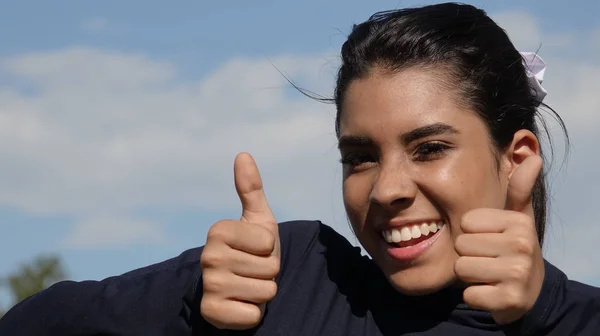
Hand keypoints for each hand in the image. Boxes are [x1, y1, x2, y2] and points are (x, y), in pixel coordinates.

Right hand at [200, 152, 280, 329]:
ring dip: (262, 293)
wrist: (237, 287)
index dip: (269, 250)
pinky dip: (252, 313)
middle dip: (268, 273)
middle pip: (269, 269)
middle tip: (253, 271)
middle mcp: (208, 256)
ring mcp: (209, 285)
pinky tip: (240, 304)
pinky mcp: (212, 312)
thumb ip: (251, 189)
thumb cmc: (253, 250)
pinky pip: (252, 314)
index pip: (268, 244)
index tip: (255, 251)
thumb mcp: (258, 220)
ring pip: (264, 291)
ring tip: (248, 287)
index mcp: (218, 231)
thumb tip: (243, 154)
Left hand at [454, 155, 544, 324]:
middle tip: (488, 260)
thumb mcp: (518, 218)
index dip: (470, 234)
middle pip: (461, 245)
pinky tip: (491, 292)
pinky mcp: (509, 300)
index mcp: (518, 222)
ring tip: (489, 274)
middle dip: (469, 255)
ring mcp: (517, 274)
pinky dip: (475, 296)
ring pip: (462, 269)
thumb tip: (533, 157)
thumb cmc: (514, 249)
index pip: (465, 222)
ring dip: (470, 276)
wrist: (530, 293)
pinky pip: (469, 294)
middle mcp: (522, 245)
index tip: (489, 241)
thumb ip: (518, 190)